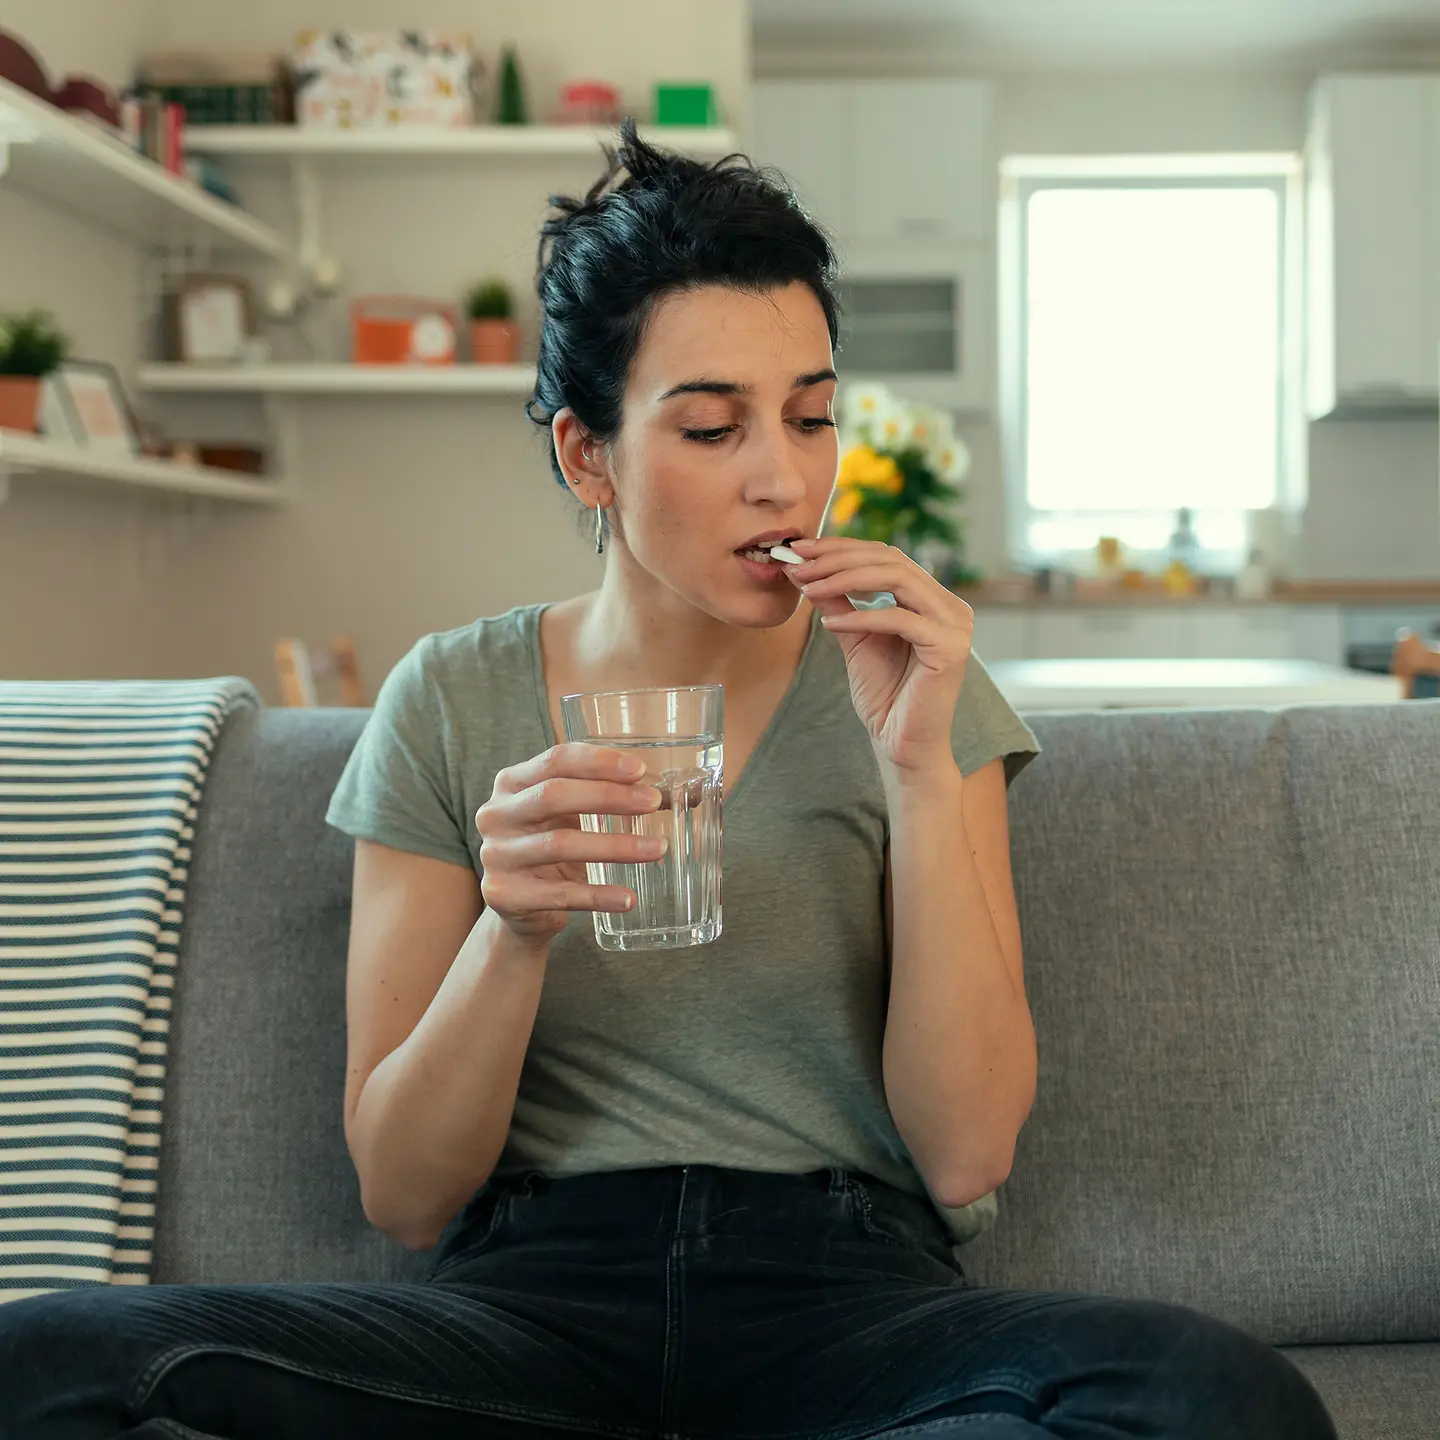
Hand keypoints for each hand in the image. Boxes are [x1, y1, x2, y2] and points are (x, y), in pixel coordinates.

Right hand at [475, 744, 666, 944]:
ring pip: (560, 845)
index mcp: (511, 784)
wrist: (518, 905)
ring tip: (656, 849)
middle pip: (554, 796)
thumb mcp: (567, 814)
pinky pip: (560, 894)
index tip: (638, 770)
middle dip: (608, 796)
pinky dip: (598, 896)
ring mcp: (496, 856)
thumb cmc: (550, 846)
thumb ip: (602, 796)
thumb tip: (669, 793)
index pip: (554, 760)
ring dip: (615, 846)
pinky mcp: (505, 895)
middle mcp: (496, 815)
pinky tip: (628, 898)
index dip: (597, 763)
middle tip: (651, 803)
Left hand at [784, 536, 973, 774]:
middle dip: (838, 559)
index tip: (801, 550)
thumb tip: (804, 569)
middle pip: (892, 560)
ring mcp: (955, 625)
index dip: (842, 548)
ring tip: (809, 588)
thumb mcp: (855, 637)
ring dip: (846, 579)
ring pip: (897, 579)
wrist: (902, 743)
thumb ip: (839, 601)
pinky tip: (829, 623)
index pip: (887, 556)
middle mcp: (950, 605)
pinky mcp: (949, 648)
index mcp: (932, 598)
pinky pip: (899, 619)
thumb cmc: (885, 694)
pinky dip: (861, 617)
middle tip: (798, 564)